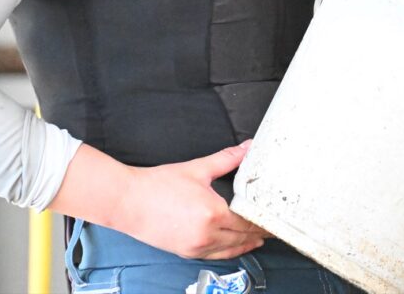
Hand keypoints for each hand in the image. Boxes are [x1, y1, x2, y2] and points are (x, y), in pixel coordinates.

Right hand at [118, 142, 269, 259]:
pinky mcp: (186, 252)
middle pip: (243, 237)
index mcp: (212, 213)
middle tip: (274, 228)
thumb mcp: (197, 168)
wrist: (128, 202)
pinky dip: (229, 251)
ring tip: (260, 238)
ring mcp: (196, 247)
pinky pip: (216, 255)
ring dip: (247, 244)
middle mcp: (206, 235)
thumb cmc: (158, 185)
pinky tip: (235, 245)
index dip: (263, 220)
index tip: (275, 218)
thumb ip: (226, 159)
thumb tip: (246, 148)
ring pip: (231, 249)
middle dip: (260, 232)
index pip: (247, 220)